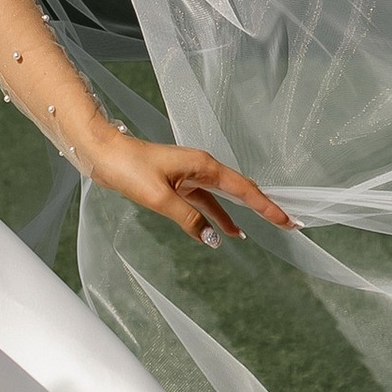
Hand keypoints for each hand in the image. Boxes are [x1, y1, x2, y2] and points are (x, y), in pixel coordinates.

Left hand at [84, 131, 292, 244]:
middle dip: (263, 207)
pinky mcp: (178, 182)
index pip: (244, 190)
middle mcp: (202, 168)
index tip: (287, 220)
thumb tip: (212, 238)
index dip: (267, 206)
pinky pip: (204, 201)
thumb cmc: (129, 168)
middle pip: (240, 191)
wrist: (103, 153)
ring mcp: (190, 175)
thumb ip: (189, 218)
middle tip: (288, 223)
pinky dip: (215, 215)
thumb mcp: (159, 197)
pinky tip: (220, 232)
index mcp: (204, 166)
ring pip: (223, 198)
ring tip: (257, 233)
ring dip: (238, 215)